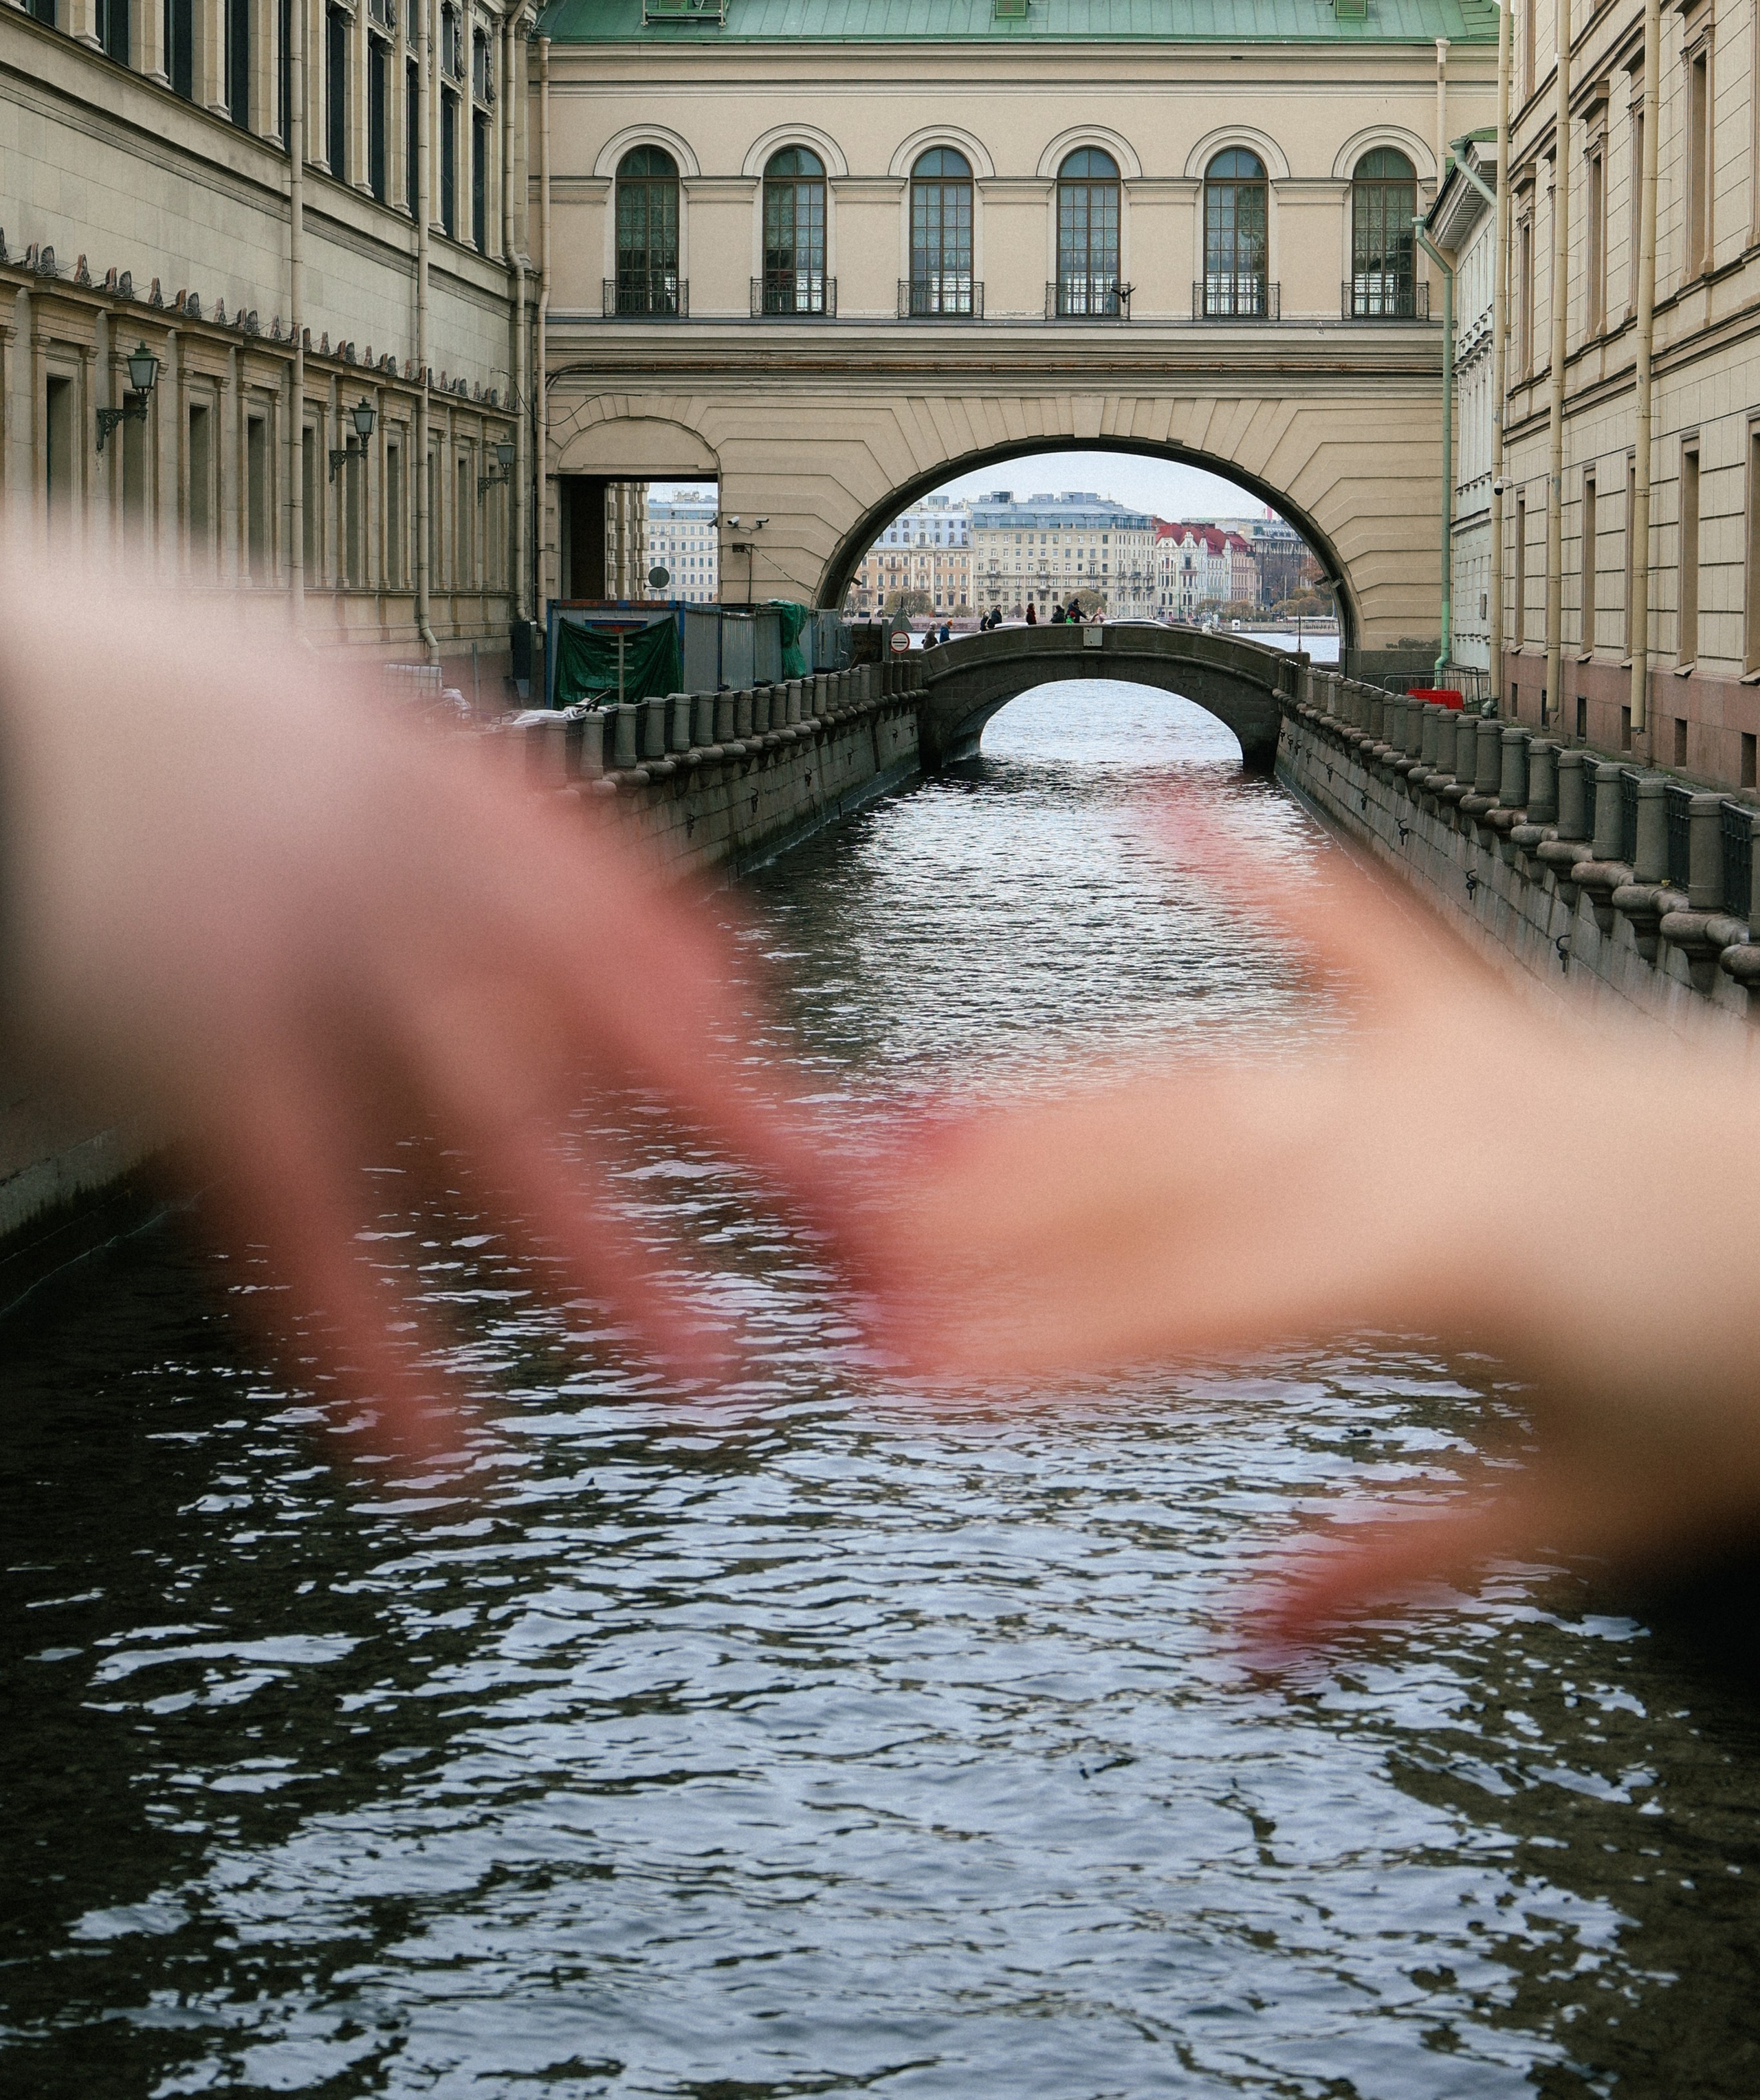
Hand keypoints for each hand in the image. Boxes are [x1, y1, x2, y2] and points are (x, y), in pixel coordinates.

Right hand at [0, 557, 836, 1453]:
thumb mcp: (269, 672)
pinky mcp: (203, 1060)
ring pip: (504, 1138)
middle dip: (741, 1128)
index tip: (765, 1042)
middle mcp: (402, 861)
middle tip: (850, 1227)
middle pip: (610, 1017)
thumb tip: (466, 820)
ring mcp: (315, 962)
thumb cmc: (86, 678)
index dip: (695, 976)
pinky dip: (379, 1352)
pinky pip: (315, 1233)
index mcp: (414, 756)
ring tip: (706, 1372)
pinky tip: (441, 1451)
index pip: (598, 881)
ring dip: (610, 1265)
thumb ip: (377, 765)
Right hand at [849, 808, 1759, 1638]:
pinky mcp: (1483, 1007)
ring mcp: (1445, 1049)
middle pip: (1158, 1169)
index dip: (1025, 1338)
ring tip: (915, 1116)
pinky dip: (1250, 873)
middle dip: (989, 1214)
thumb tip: (1251, 1635)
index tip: (900, 1365)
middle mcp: (1420, 1125)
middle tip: (844, 1244)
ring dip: (1054, 1092)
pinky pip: (1348, 921)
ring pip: (1209, 1062)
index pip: (1177, 1305)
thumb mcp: (1594, 1503)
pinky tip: (1162, 813)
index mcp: (1443, 1251)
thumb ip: (1404, 1564)